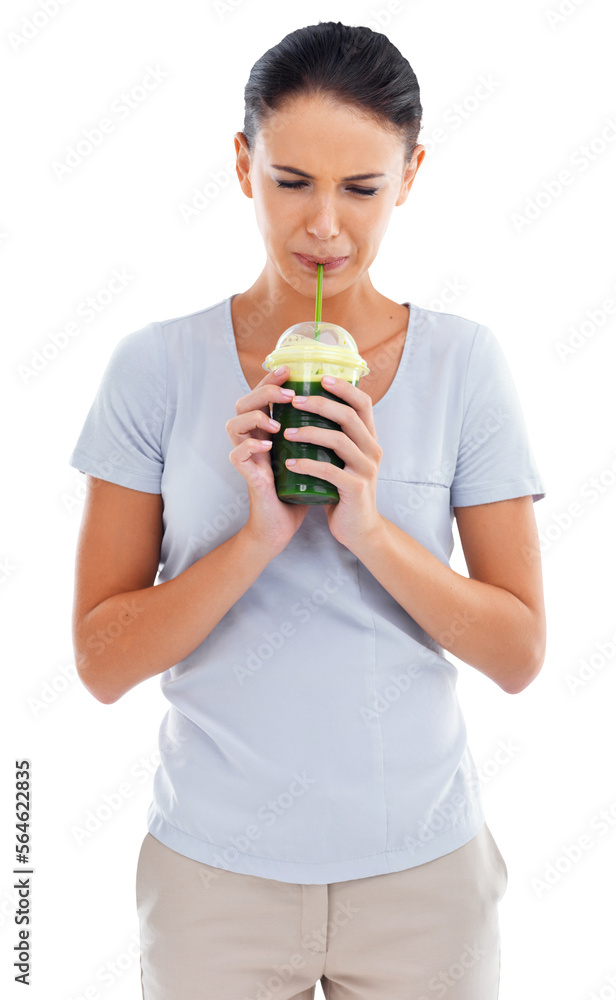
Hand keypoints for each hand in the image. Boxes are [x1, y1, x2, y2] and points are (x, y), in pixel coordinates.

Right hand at [226, 367, 308, 552]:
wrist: (285, 523)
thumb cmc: (299, 487)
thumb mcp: (311, 453)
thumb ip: (317, 431)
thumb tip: (346, 406)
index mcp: (267, 430)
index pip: (262, 396)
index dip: (271, 379)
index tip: (290, 370)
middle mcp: (252, 439)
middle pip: (243, 402)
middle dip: (264, 393)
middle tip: (288, 394)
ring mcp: (247, 456)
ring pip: (233, 424)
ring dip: (254, 418)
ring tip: (276, 423)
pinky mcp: (246, 475)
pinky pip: (236, 454)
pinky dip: (249, 447)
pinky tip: (267, 446)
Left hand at [283, 376, 384, 549]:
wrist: (359, 530)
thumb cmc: (345, 492)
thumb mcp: (345, 460)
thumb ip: (336, 438)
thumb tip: (310, 410)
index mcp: (370, 440)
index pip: (363, 404)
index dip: (344, 388)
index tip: (321, 378)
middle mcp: (372, 450)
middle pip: (349, 416)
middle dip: (321, 404)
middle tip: (295, 400)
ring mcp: (366, 469)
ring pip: (339, 440)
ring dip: (310, 431)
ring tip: (287, 431)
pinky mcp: (355, 489)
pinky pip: (329, 470)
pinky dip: (307, 464)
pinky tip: (290, 462)